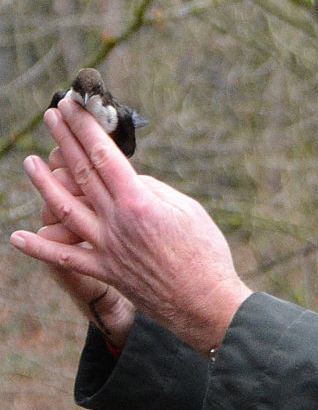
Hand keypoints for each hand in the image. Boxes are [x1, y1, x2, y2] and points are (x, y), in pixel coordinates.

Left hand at [11, 98, 252, 353]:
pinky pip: (66, 259)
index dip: (85, 129)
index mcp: (139, 202)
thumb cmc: (206, 253)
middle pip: (81, 174)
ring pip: (64, 210)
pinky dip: (40, 249)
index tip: (73, 107)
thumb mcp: (188, 210)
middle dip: (64, 141)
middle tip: (51, 115)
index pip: (104, 156)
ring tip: (29, 162)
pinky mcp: (106, 272)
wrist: (206, 302)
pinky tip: (18, 237)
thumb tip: (128, 180)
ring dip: (43, 184)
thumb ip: (154, 190)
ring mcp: (107, 248)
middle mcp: (116, 222)